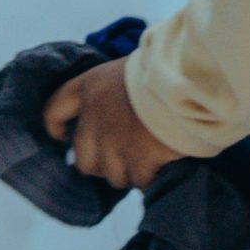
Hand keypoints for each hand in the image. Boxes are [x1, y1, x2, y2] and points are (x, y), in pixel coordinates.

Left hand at [43, 56, 185, 191]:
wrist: (194, 78)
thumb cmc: (170, 67)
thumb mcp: (133, 68)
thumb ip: (118, 92)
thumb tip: (120, 116)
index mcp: (91, 87)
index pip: (54, 110)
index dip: (56, 127)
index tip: (61, 136)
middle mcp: (95, 118)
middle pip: (84, 160)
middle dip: (103, 163)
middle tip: (126, 156)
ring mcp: (116, 143)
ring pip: (114, 176)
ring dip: (131, 173)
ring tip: (152, 159)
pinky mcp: (140, 160)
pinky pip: (141, 182)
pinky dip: (152, 179)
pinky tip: (164, 168)